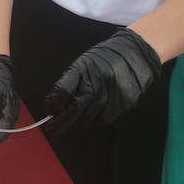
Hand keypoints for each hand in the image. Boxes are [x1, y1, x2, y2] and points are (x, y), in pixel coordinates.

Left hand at [45, 28, 161, 128]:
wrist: (135, 54)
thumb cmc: (104, 58)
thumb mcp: (83, 62)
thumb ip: (70, 81)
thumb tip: (56, 103)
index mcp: (84, 68)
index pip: (64, 89)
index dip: (53, 103)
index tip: (48, 111)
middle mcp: (98, 80)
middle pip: (76, 107)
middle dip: (62, 122)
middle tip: (52, 129)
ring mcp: (112, 92)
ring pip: (90, 117)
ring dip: (78, 122)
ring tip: (73, 121)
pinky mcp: (125, 102)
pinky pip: (105, 119)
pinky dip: (94, 121)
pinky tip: (90, 118)